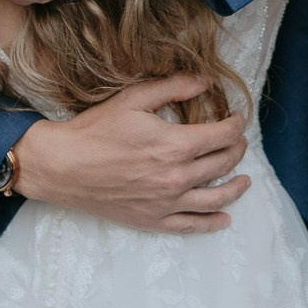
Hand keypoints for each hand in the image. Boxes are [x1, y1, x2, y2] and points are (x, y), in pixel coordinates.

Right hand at [13, 74, 249, 233]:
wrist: (63, 166)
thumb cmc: (95, 130)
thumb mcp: (133, 98)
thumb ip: (173, 87)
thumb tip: (205, 81)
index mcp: (175, 145)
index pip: (222, 135)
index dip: (236, 124)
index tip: (238, 118)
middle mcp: (177, 177)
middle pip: (222, 164)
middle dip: (237, 150)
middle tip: (238, 142)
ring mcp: (166, 203)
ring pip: (215, 198)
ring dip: (235, 188)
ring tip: (245, 181)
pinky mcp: (153, 220)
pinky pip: (191, 226)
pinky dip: (212, 223)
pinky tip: (224, 219)